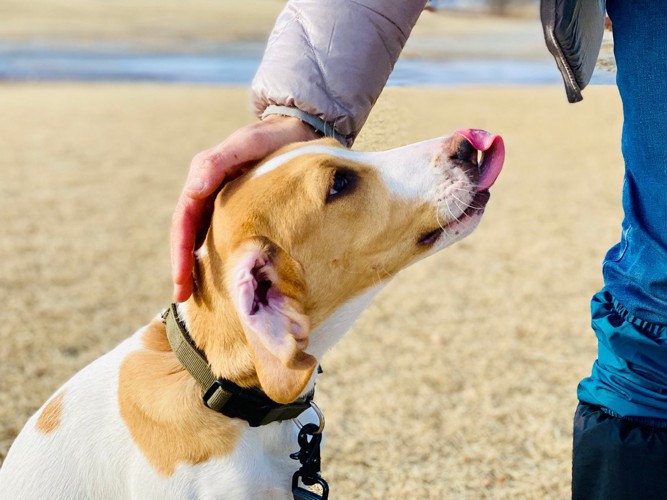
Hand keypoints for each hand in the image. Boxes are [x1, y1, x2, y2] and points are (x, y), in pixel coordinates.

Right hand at [171, 115, 318, 301]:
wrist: (299, 131)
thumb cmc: (274, 136)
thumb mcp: (248, 143)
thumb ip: (219, 161)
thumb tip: (192, 189)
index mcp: (204, 177)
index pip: (184, 220)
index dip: (180, 251)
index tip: (180, 279)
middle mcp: (209, 191)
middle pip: (188, 234)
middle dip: (183, 266)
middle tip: (182, 298)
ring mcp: (224, 202)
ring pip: (203, 238)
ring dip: (197, 266)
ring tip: (197, 297)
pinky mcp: (241, 210)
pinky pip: (224, 236)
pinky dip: (219, 257)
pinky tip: (225, 278)